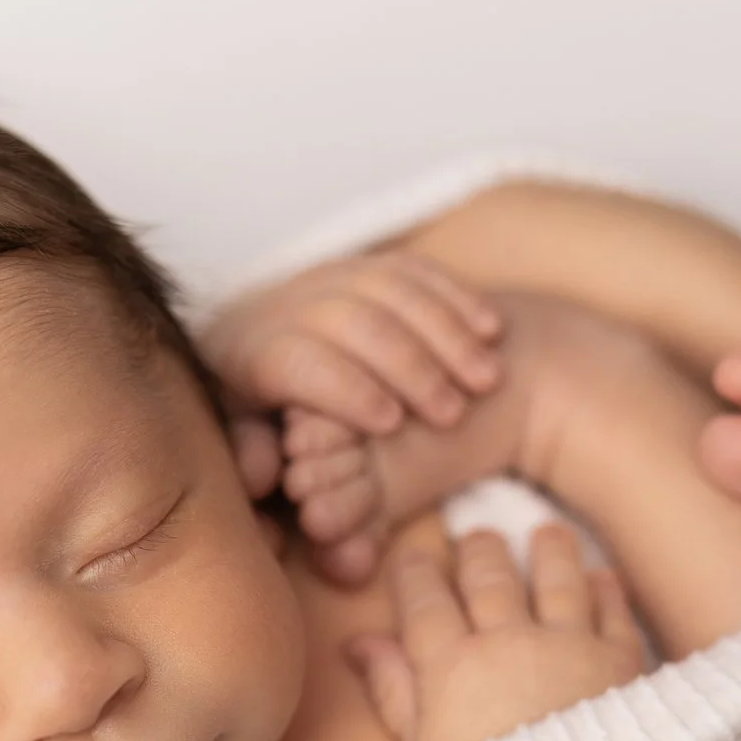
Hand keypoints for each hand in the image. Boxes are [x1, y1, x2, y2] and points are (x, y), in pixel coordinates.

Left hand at [202, 250, 505, 437]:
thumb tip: (260, 477)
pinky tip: (492, 330)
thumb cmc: (263, 398)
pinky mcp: (372, 263)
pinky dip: (458, 297)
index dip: (346, 391)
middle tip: (452, 413)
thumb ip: (256, 456)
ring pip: (395, 290)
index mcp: (255, 348)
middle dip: (410, 367)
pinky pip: (419, 270)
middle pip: (356, 322)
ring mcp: (336, 276)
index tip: (390, 423)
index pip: (301, 362)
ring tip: (486, 380)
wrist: (259, 328)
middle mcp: (295, 303)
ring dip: (447, 334)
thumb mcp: (248, 430)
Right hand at [344, 525, 646, 740]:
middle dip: (480, 551)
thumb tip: (358, 643)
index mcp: (450, 664)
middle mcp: (508, 640)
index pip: (425, 600)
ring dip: (550, 552)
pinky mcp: (619, 663)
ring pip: (556, 580)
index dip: (416, 573)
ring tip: (546, 534)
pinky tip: (603, 577)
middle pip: (490, 578)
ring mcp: (568, 646)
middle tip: (478, 536)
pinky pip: (612, 613)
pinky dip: (607, 591)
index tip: (412, 556)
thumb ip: (392, 691)